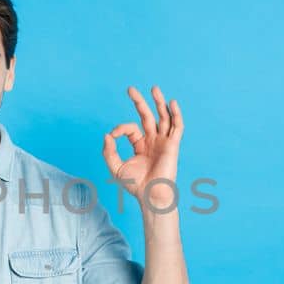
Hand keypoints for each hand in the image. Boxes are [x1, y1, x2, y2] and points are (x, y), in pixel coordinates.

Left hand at [102, 85, 183, 211]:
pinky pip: (177, 127)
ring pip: (163, 118)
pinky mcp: (173, 145)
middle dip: (139, 102)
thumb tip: (107, 134)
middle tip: (130, 89)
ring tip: (154, 88)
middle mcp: (153, 141)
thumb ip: (109, 151)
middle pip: (147, 116)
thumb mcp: (115, 167)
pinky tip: (172, 103)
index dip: (120, 128)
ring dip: (159, 103)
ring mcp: (163, 142)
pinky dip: (176, 115)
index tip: (113, 135)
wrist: (149, 195)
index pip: (131, 128)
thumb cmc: (134, 185)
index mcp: (140, 145)